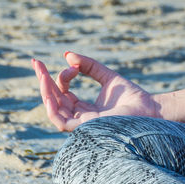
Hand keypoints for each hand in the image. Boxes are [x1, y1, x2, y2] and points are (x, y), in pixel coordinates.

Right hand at [32, 51, 160, 131]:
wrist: (149, 109)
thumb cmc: (131, 96)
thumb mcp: (107, 76)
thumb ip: (89, 66)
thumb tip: (67, 54)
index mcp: (84, 109)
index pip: (62, 94)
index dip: (62, 77)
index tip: (73, 64)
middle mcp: (80, 118)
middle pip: (54, 100)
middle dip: (43, 81)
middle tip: (35, 62)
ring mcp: (81, 125)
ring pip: (54, 110)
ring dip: (45, 91)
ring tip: (41, 73)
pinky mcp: (85, 129)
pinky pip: (61, 121)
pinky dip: (52, 108)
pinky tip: (49, 93)